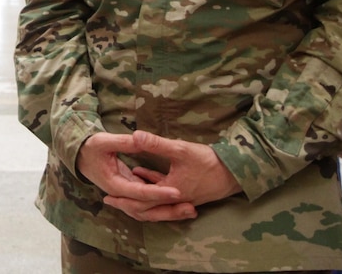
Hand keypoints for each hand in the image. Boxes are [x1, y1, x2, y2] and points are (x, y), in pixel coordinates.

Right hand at [77, 132, 196, 221]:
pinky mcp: (131, 191)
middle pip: (147, 208)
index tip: (177, 191)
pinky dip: (162, 204)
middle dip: (169, 209)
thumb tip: (140, 139)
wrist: (80, 155)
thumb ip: (123, 142)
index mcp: (115, 184)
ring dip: (168, 211)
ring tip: (190, 209)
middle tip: (191, 207)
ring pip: (149, 210)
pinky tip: (179, 201)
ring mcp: (126, 195)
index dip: (159, 192)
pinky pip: (148, 203)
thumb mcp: (104, 141)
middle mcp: (121, 194)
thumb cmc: (90, 147)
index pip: (141, 192)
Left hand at [101, 130, 242, 221]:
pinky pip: (164, 193)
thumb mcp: (180, 149)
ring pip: (154, 202)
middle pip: (146, 208)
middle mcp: (174, 200)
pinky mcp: (186, 191)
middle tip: (109, 200)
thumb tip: (134, 135)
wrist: (235, 171)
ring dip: (138, 197)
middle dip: (127, 204)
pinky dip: (151, 185)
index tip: (106, 196)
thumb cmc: (209, 161)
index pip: (140, 202)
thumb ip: (156, 144)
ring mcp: (181, 198)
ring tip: (121, 190)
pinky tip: (141, 172)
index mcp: (169, 194)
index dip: (123, 199)